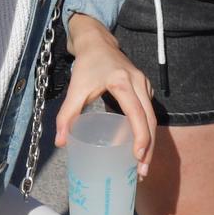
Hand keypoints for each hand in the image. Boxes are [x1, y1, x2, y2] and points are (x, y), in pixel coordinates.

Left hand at [55, 14, 155, 178]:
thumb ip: (67, 115)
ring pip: (152, 117)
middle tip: (141, 172)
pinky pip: (149, 112)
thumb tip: (61, 143)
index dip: (140, 137)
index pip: (137, 113)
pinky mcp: (144, 87)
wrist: (97, 42)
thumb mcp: (75, 89)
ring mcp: (144, 84)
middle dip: (148, 148)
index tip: (138, 158)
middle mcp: (138, 83)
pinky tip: (139, 147)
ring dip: (150, 142)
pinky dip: (146, 130)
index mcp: (123, 82)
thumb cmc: (86, 65)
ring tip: (141, 166)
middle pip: (150, 120)